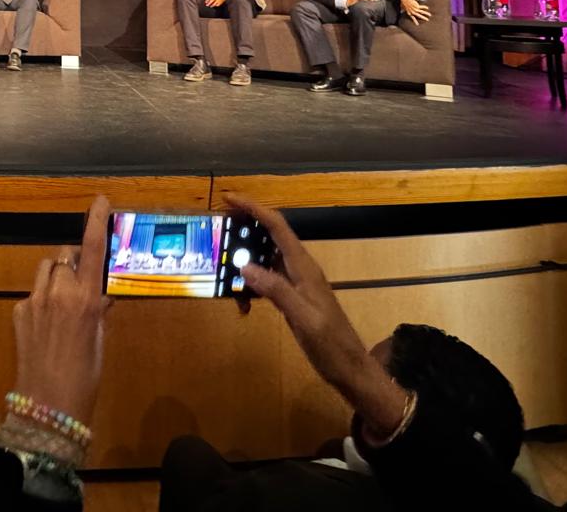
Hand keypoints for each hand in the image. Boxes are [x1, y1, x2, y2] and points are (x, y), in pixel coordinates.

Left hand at [10, 195, 112, 426]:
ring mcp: (34, 300)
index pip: (92, 250)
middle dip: (75, 262)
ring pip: (47, 269)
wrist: (47, 407)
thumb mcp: (99, 342)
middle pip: (66, 257)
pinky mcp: (18, 311)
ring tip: (64, 302)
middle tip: (84, 282)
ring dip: (57, 276)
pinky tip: (47, 325)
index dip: (96, 222)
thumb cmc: (84, 378)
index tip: (100, 200)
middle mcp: (58, 293)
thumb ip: (97, 312)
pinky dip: (43, 299)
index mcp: (86, 300)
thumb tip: (99, 296)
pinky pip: (34, 293)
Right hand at [230, 197, 408, 440]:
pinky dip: (251, 288)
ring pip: (264, 261)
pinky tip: (244, 306)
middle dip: (243, 232)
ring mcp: (296, 283)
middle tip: (216, 235)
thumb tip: (244, 266)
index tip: (228, 198)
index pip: (277, 226)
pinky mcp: (292, 298)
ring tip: (224, 279)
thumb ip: (277, 291)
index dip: (254, 208)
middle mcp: (300, 269)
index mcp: (304, 267)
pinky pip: (266, 282)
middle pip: (268, 237)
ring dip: (244, 265)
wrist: (350, 369)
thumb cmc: (331, 345)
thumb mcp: (304, 319)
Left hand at [400, 0, 429, 22]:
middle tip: (427, 20)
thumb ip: (402, 10)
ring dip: (426, 13)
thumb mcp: (403, 7)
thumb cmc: (404, 2)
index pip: (413, 18)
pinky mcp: (417, 6)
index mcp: (409, 12)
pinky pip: (422, 7)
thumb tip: (401, 11)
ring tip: (429, 15)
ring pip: (422, 12)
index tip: (417, 24)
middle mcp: (413, 12)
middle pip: (419, 16)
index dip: (415, 21)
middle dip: (423, 18)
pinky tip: (427, 8)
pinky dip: (425, 7)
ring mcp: (415, 9)